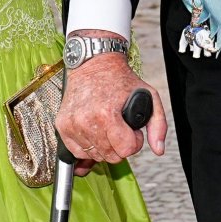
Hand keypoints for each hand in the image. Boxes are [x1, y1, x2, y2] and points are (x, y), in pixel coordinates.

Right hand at [56, 53, 167, 176]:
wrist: (93, 64)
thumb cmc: (120, 80)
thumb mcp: (149, 96)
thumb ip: (158, 125)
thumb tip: (158, 149)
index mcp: (107, 114)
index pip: (125, 150)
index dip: (133, 143)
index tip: (132, 131)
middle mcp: (86, 121)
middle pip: (110, 156)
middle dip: (119, 146)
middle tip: (120, 128)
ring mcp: (72, 124)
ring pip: (94, 155)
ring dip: (104, 146)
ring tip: (107, 127)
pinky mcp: (62, 126)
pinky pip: (78, 151)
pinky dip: (88, 146)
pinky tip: (94, 131)